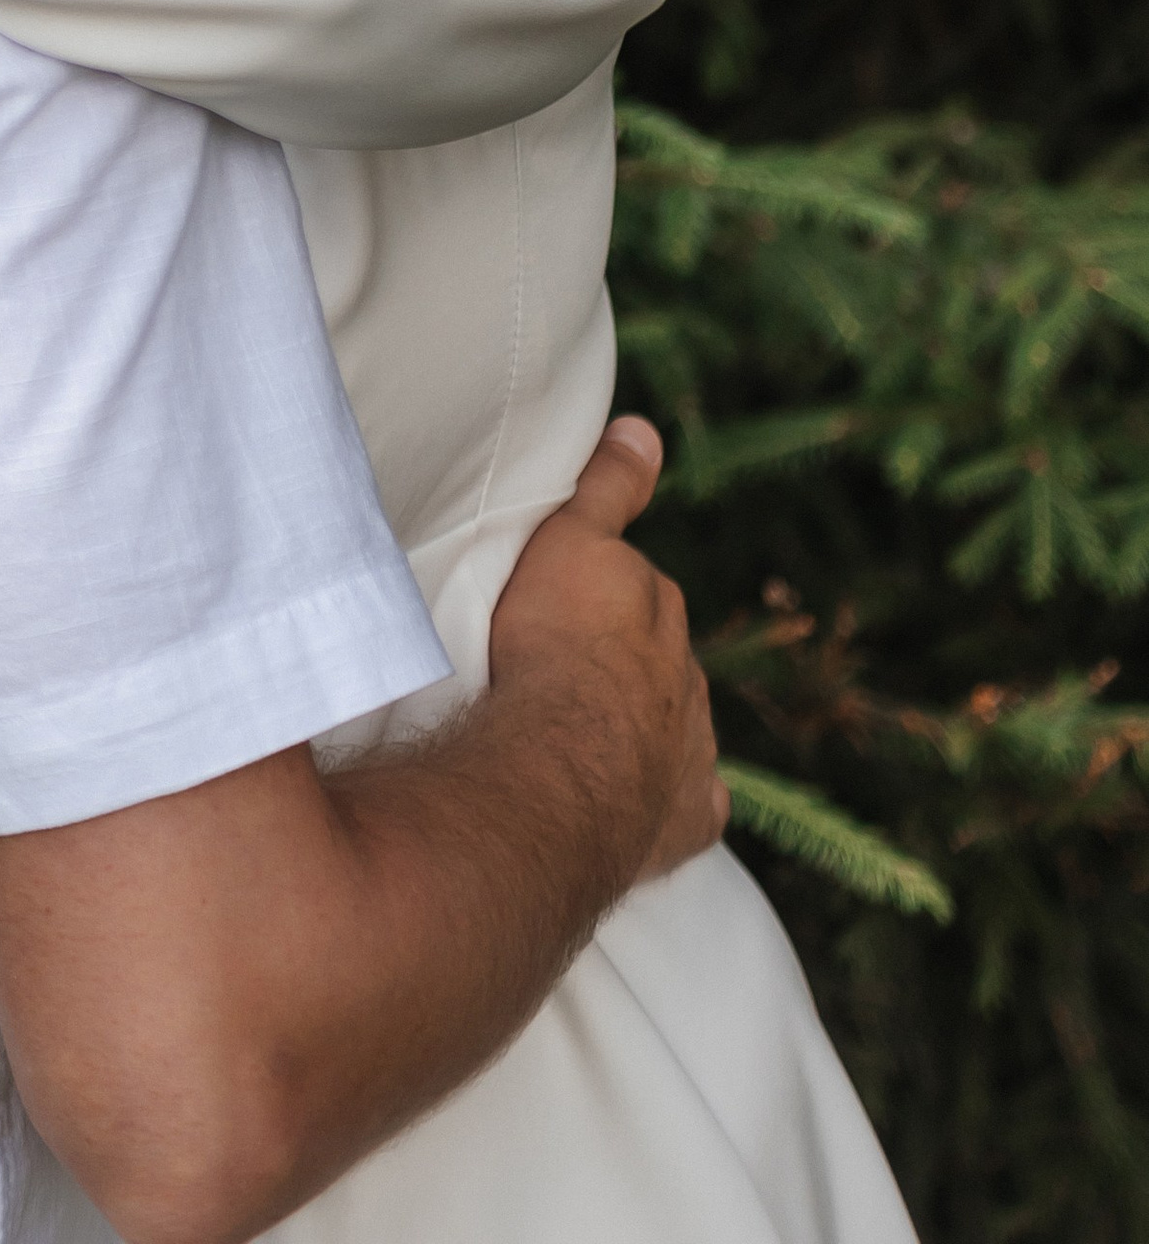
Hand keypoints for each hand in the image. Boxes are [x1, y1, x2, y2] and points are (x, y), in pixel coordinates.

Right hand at [488, 418, 725, 887]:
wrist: (564, 761)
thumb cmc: (552, 645)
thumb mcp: (570, 541)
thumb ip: (607, 487)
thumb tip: (644, 430)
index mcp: (658, 611)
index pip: (638, 595)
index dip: (599, 600)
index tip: (559, 610)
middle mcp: (688, 679)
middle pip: (659, 663)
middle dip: (623, 665)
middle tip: (560, 674)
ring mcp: (694, 751)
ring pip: (675, 731)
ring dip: (640, 730)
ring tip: (580, 739)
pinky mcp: (690, 818)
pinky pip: (691, 807)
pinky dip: (673, 802)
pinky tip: (640, 804)